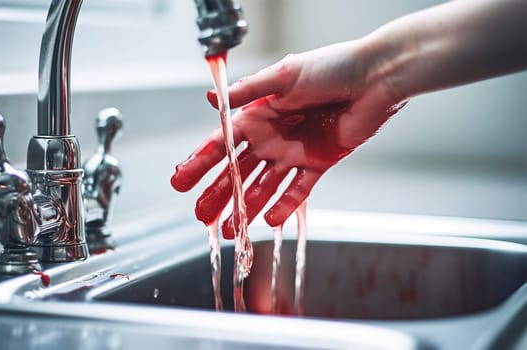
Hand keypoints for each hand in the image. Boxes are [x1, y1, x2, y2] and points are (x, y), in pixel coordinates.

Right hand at [171, 40, 405, 237]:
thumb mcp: (283, 75)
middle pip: (237, 171)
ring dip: (245, 207)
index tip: (180, 182)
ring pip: (262, 185)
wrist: (374, 78)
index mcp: (258, 115)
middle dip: (217, 193)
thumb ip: (248, 91)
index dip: (199, 163)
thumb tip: (211, 99)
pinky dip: (284, 205)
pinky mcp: (318, 163)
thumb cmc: (331, 67)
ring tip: (229, 229)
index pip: (221, 144)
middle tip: (200, 215)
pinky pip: (297, 190)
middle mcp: (272, 136)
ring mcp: (294, 152)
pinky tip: (267, 219)